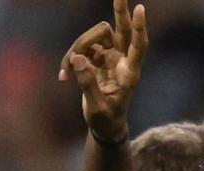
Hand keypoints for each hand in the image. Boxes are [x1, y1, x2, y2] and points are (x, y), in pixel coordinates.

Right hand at [59, 0, 147, 143]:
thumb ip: (88, 84)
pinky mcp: (95, 59)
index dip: (139, 28)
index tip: (140, 9)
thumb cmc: (106, 120)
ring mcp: (109, 58)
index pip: (138, 46)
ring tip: (66, 70)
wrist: (104, 126)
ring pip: (94, 37)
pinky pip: (81, 49)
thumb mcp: (97, 107)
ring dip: (78, 47)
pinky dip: (70, 59)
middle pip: (122, 30)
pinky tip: (63, 77)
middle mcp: (122, 61)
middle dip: (120, 11)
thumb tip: (78, 58)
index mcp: (129, 74)